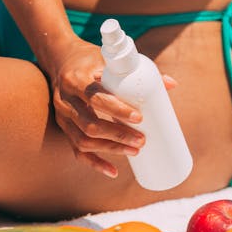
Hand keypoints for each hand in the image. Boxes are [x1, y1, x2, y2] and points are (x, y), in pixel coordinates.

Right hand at [50, 40, 176, 177]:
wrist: (60, 60)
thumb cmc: (91, 59)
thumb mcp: (109, 60)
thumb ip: (137, 71)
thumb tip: (172, 85)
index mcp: (76, 79)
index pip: (96, 97)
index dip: (117, 110)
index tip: (139, 118)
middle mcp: (66, 100)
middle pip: (90, 124)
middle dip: (118, 135)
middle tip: (142, 140)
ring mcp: (63, 116)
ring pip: (83, 140)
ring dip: (110, 149)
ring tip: (134, 151)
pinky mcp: (64, 127)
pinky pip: (77, 150)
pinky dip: (95, 163)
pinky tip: (113, 172)